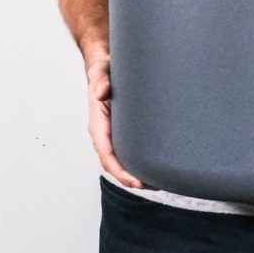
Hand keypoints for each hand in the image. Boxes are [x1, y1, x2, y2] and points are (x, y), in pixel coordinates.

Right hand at [85, 55, 143, 188]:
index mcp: (97, 124)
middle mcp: (103, 134)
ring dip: (134, 173)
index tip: (135, 181)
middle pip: (114, 164)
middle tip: (151, 184)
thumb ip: (101, 81)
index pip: (106, 154)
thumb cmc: (103, 72)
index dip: (120, 171)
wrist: (105, 68)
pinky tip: (153, 166)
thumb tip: (102, 92)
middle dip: (129, 178)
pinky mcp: (121, 132)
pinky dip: (136, 163)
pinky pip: (126, 152)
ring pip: (120, 160)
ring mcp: (112, 134)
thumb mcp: (101, 73)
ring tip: (156, 181)